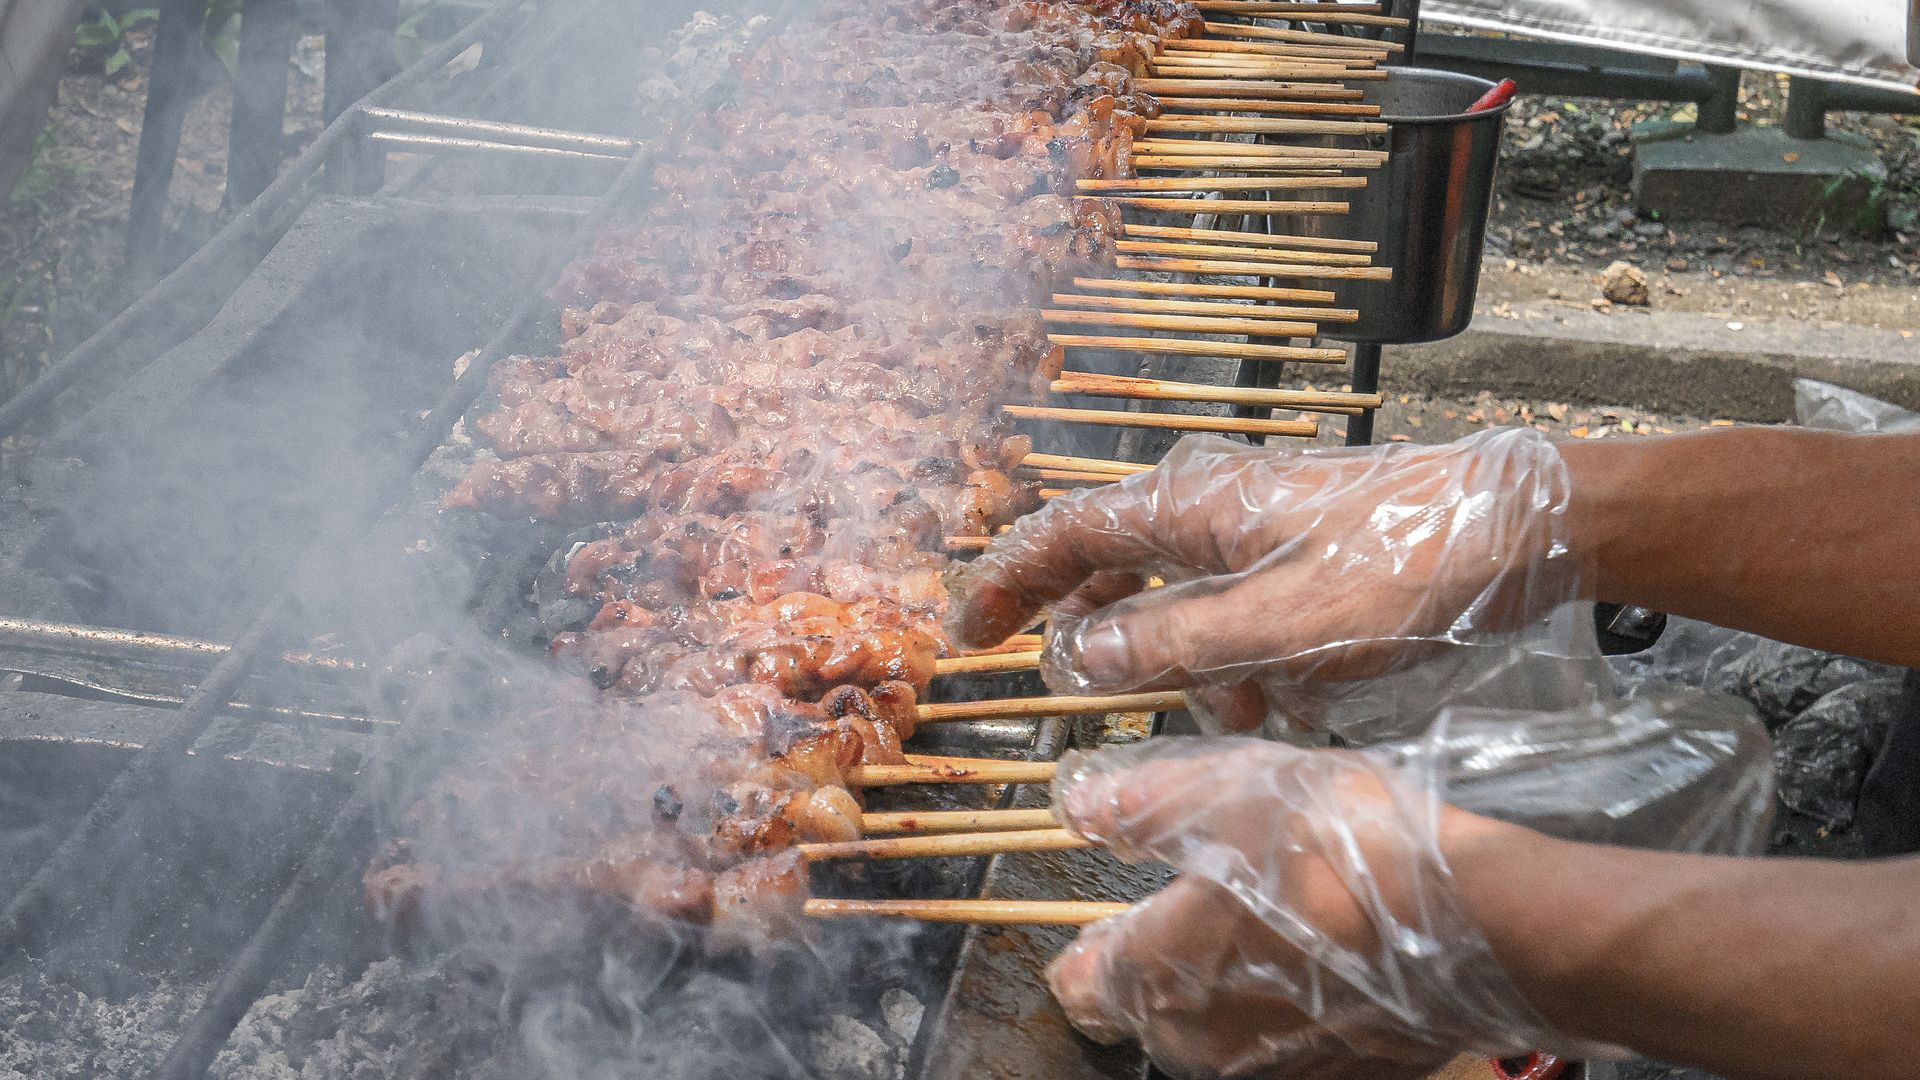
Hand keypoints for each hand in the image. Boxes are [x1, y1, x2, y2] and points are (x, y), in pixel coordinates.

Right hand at [944, 429, 1581, 730]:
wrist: (1526, 528)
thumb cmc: (1405, 564)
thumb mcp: (1279, 625)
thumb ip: (1172, 643)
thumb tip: (1078, 654)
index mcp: (1191, 507)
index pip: (1065, 534)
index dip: (1009, 583)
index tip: (971, 637)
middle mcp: (1212, 507)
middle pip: (1114, 568)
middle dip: (1096, 635)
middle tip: (1067, 691)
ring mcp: (1258, 528)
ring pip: (1182, 601)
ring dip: (1189, 664)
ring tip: (1233, 714)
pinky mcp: (1302, 554)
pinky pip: (1240, 611)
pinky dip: (1243, 658)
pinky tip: (1285, 701)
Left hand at [1045, 737, 1551, 1077]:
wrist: (1486, 924)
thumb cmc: (1349, 852)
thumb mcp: (1230, 793)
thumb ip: (1145, 804)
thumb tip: (1082, 804)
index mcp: (1159, 974)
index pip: (1081, 982)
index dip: (1087, 946)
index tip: (1104, 915)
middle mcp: (1205, 1040)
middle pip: (1148, 1013)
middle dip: (1160, 966)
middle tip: (1198, 905)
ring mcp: (1276, 1069)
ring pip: (1219, 1035)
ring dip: (1230, 987)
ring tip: (1269, 921)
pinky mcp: (1345, 1076)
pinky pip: (1290, 1046)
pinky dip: (1293, 1008)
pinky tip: (1327, 956)